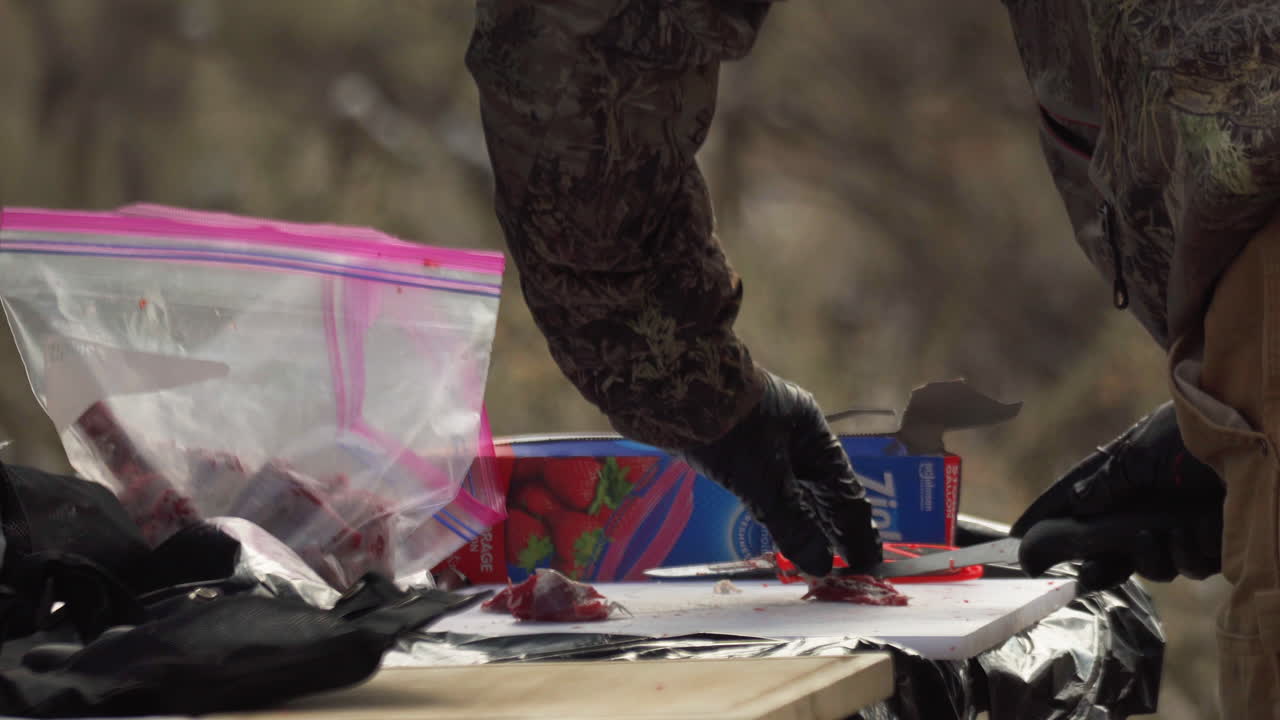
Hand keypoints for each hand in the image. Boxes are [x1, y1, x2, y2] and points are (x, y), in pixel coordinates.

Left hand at [679, 371, 882, 575]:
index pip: (846, 489)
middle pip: (824, 489)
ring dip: (809, 523)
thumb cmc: (729, 430)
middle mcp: (794, 435)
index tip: (867, 562)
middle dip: (836, 529)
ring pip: (797, 489)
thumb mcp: (765, 479)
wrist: (676, 392)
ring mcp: (765, 440)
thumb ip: (793, 523)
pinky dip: (782, 511)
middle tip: (850, 567)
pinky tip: (784, 530)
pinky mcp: (737, 448)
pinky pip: (770, 486)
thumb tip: (820, 565)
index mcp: (813, 433)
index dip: (858, 529)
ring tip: (823, 557)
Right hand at [1011, 402, 1223, 590]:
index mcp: (1123, 475)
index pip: (1075, 500)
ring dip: (1157, 552)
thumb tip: (1077, 503)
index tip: (1017, 540)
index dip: (1046, 520)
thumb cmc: (1195, 433)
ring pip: (1151, 565)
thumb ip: (1107, 481)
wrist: (1255, 437)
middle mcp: (1146, 504)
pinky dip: (1194, 548)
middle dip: (1104, 559)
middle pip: (1108, 546)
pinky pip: (1190, 564)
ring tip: (1170, 526)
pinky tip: (1201, 525)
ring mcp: (1177, 525)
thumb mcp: (1142, 450)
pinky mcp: (1209, 542)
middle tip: (1090, 569)